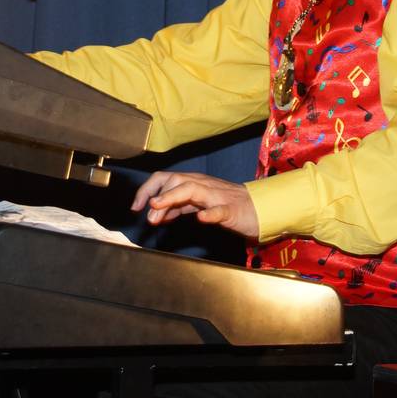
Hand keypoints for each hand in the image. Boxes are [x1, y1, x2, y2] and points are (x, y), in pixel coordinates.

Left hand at [131, 171, 258, 238]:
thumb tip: (154, 213)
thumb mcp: (197, 205)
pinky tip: (202, 219)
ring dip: (172, 198)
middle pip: (175, 180)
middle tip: (146, 216)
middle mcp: (203, 185)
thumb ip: (177, 207)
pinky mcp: (233, 210)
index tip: (135, 207)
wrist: (260, 210)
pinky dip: (210, 213)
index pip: (165, 178)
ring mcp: (218, 196)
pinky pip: (220, 210)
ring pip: (193, 189)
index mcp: (194, 184)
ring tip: (158, 209)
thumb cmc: (228, 206)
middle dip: (156, 195)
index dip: (147, 190)